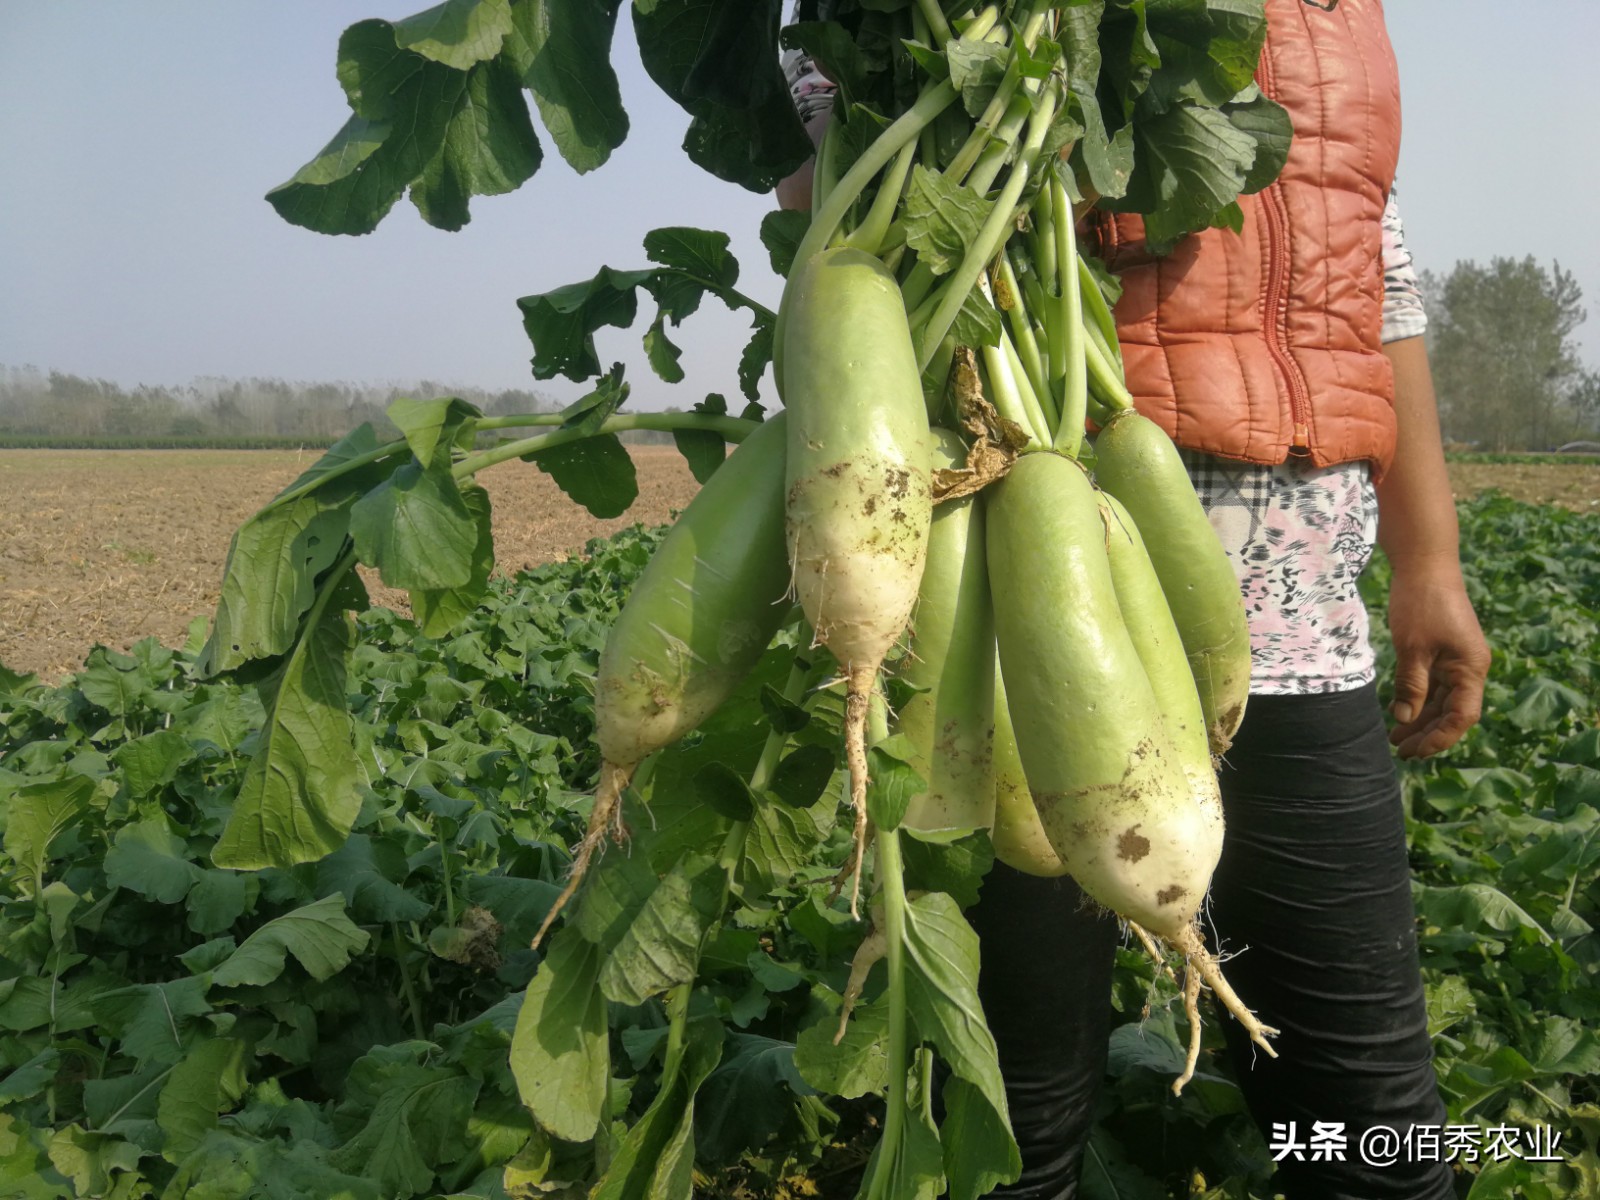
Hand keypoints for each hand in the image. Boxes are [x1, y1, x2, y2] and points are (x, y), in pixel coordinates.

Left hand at [1384, 565, 1490, 758]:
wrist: (1425, 565)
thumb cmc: (1421, 604)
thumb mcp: (1412, 648)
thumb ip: (1412, 685)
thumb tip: (1405, 719)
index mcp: (1471, 669)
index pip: (1462, 716)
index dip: (1441, 737)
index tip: (1417, 752)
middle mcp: (1469, 668)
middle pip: (1452, 712)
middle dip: (1427, 733)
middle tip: (1401, 751)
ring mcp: (1456, 660)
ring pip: (1440, 700)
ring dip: (1420, 719)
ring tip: (1396, 739)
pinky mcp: (1442, 652)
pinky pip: (1433, 684)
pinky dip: (1417, 699)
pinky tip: (1398, 711)